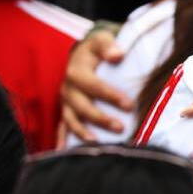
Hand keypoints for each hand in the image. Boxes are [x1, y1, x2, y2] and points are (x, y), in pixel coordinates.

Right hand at [58, 29, 132, 144]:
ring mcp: (65, 103)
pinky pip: (63, 128)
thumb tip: (118, 55)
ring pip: (71, 120)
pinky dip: (64, 140)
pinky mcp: (66, 111)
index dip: (110, 95)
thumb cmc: (97, 49)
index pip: (94, 86)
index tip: (129, 105)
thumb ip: (109, 46)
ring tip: (98, 143)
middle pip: (82, 106)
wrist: (82, 55)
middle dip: (100, 118)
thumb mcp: (102, 41)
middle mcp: (68, 89)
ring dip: (83, 133)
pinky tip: (65, 152)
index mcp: (76, 72)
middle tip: (121, 128)